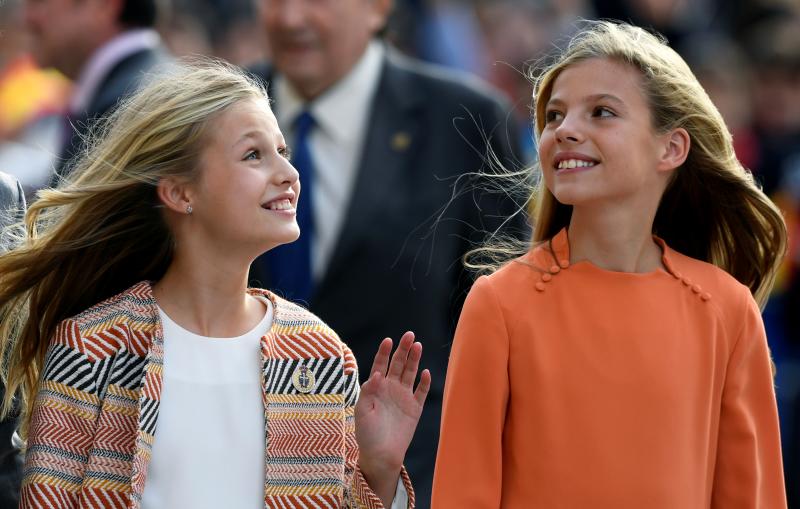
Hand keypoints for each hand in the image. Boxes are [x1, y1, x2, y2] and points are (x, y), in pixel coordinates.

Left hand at [355, 331, 430, 505]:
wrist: (381, 455)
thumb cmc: (367, 434)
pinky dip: (424, 382)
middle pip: (398, 364)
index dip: (384, 352)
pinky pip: (421, 392)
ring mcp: (404, 397)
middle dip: (403, 349)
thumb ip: (368, 392)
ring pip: (411, 373)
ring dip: (414, 360)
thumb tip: (377, 374)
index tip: (388, 340)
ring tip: (418, 345)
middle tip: (409, 335)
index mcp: (376, 387)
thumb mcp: (362, 412)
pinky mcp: (415, 408)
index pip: (381, 364)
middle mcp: (391, 388)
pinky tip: (425, 372)